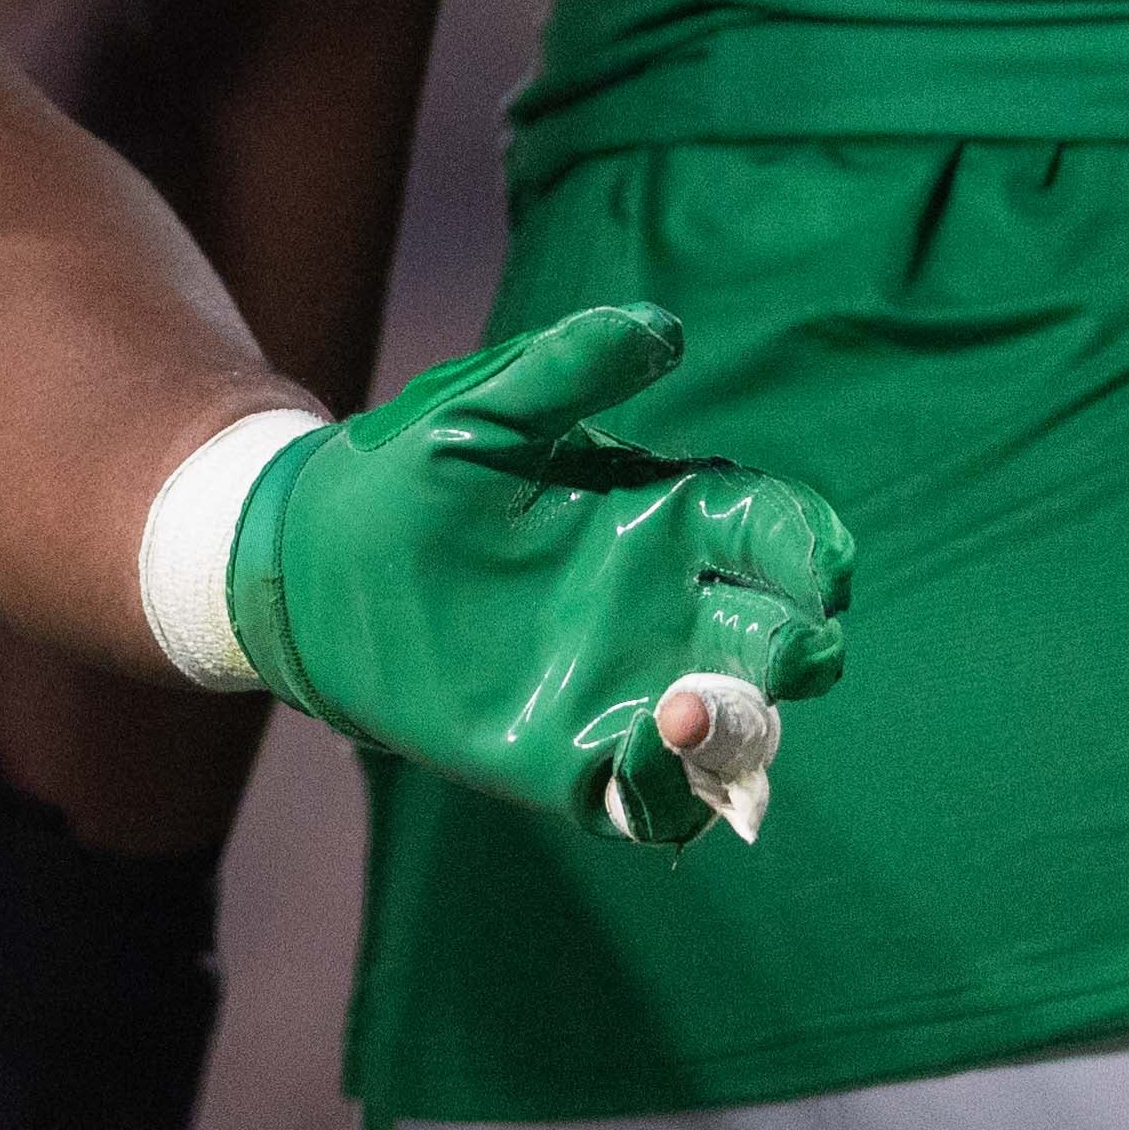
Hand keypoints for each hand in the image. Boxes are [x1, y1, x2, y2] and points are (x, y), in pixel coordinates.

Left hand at [234, 305, 853, 847]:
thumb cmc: (404, 471)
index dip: (811, 548)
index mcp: (662, 516)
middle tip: (785, 650)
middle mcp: (661, 606)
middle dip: (800, 649)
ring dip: (744, 731)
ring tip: (694, 708)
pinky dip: (670, 793)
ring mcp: (620, 684)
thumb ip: (565, 370)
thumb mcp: (478, 410)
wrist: (306, 559)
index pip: (774, 532)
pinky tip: (644, 754)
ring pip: (733, 729)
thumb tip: (665, 330)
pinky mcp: (566, 755)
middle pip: (777, 637)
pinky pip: (651, 800)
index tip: (821, 567)